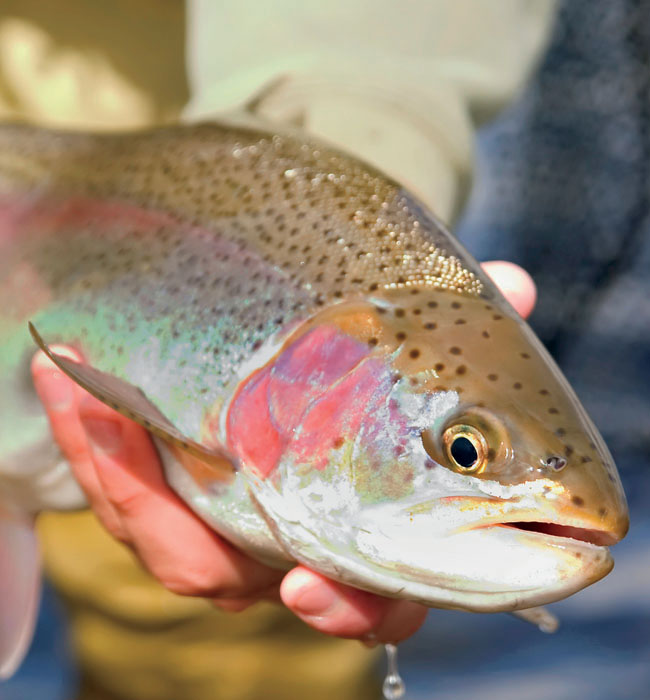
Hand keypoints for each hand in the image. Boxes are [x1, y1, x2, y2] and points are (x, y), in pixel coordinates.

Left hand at [31, 260, 534, 643]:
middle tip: (220, 533)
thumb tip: (519, 285)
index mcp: (371, 527)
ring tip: (85, 388)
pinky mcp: (171, 499)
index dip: (354, 611)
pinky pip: (130, 500)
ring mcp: (229, 525)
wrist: (309, 348)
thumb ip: (462, 324)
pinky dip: (98, 442)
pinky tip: (71, 373)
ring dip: (127, 481)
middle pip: (253, 588)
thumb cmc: (373, 358)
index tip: (310, 590)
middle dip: (215, 556)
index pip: (376, 599)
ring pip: (179, 552)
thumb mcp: (415, 337)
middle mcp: (298, 542)